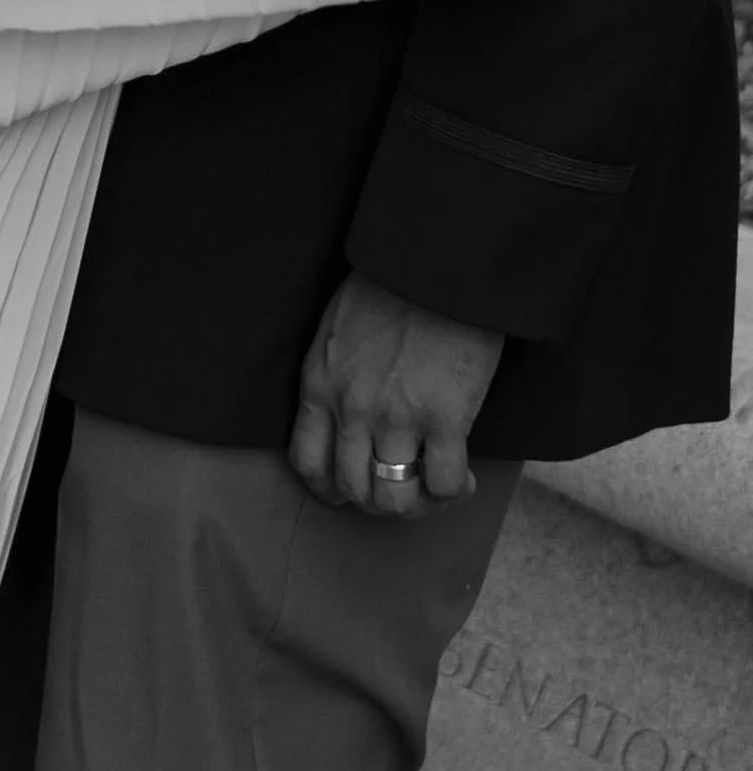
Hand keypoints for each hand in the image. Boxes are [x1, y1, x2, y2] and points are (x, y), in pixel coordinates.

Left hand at [291, 273, 504, 518]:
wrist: (434, 265)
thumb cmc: (388, 287)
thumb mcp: (336, 332)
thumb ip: (336, 377)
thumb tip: (348, 413)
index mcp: (319, 386)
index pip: (308, 463)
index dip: (330, 489)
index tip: (350, 491)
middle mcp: (351, 410)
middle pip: (353, 489)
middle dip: (377, 501)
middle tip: (401, 490)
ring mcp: (396, 418)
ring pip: (395, 497)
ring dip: (415, 505)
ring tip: (432, 491)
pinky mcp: (445, 419)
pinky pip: (444, 484)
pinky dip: (453, 493)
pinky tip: (462, 480)